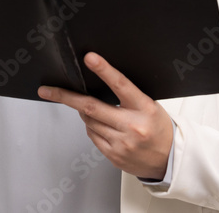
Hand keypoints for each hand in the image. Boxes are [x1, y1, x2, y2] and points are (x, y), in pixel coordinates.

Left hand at [38, 53, 173, 180]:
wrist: (170, 160)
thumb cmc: (159, 128)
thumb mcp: (149, 105)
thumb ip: (126, 96)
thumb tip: (97, 83)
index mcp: (144, 108)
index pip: (121, 85)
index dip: (104, 70)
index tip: (90, 58)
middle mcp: (132, 126)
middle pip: (91, 107)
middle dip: (66, 97)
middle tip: (47, 90)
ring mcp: (122, 143)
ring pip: (89, 122)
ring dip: (83, 112)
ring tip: (93, 109)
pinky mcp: (114, 156)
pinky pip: (92, 136)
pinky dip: (91, 127)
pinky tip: (102, 125)